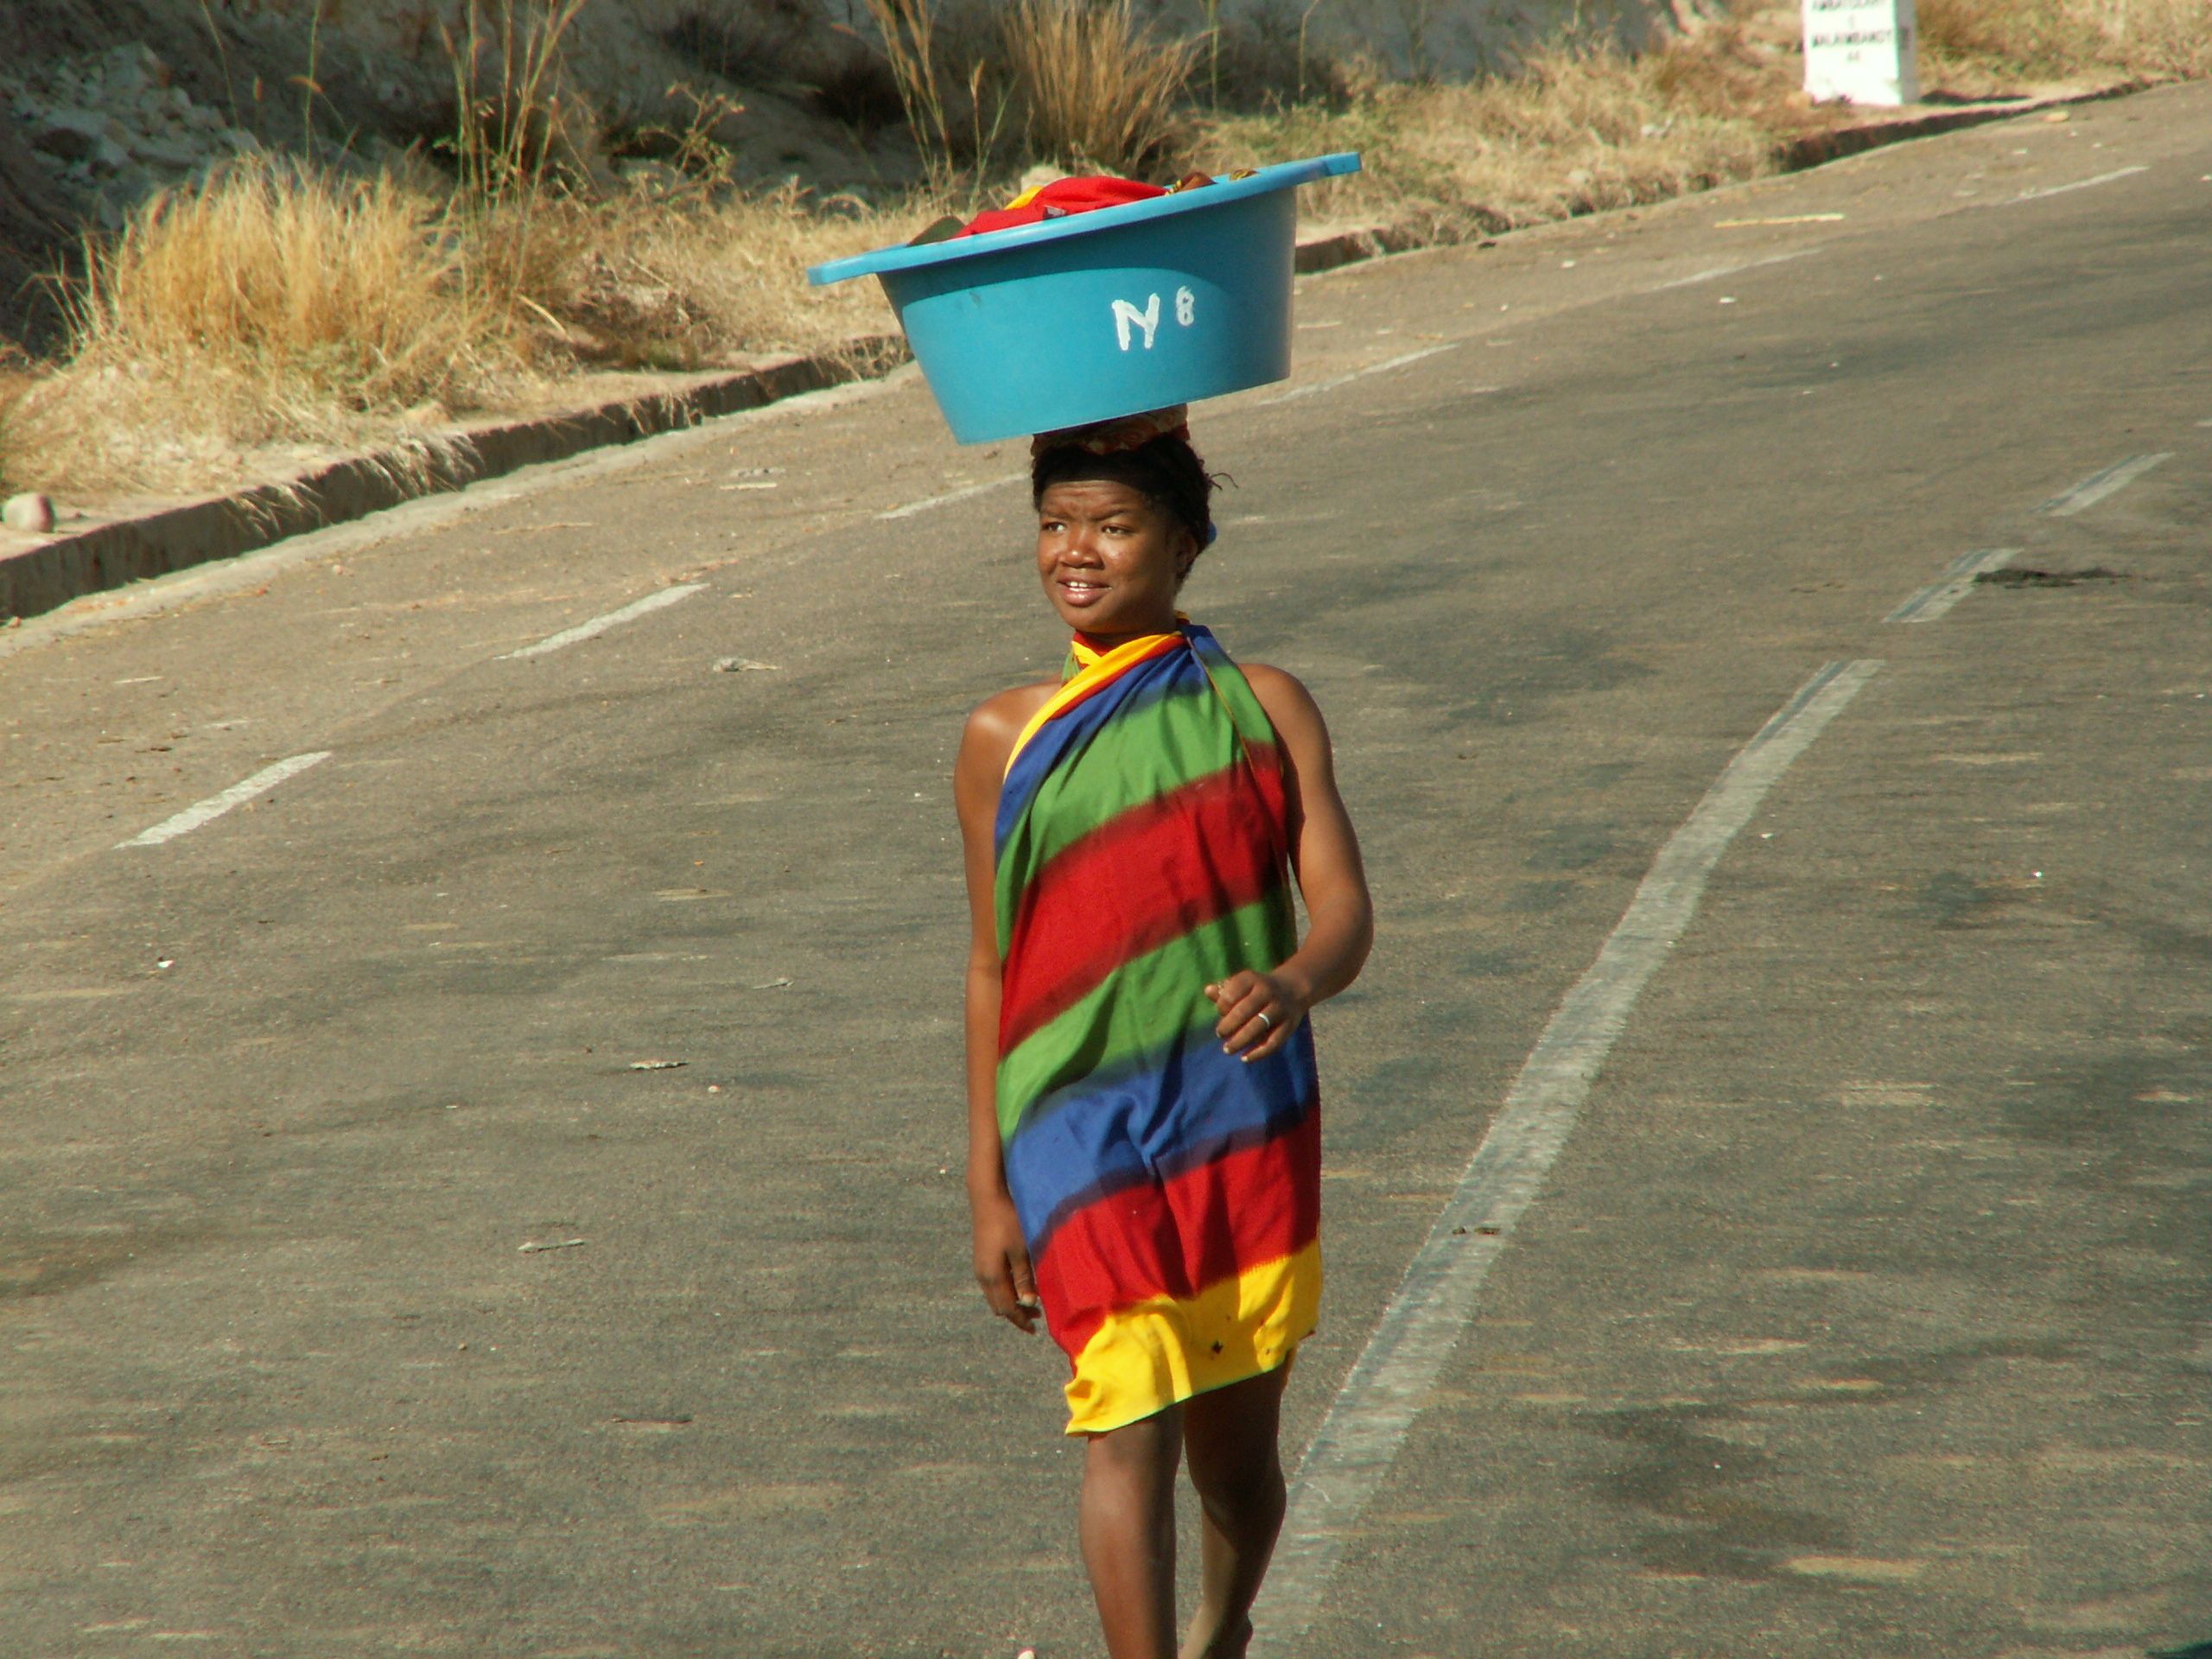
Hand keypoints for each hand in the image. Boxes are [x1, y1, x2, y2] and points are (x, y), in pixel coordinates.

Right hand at [970, 1188, 1041, 1333]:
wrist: (988, 1198)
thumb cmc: (1008, 1221)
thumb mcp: (1021, 1250)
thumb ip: (1024, 1278)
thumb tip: (1029, 1303)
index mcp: (992, 1276)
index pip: (1007, 1308)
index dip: (1021, 1320)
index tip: (1035, 1329)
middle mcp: (983, 1275)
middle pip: (999, 1305)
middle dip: (1016, 1313)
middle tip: (1037, 1316)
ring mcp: (980, 1267)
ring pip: (995, 1295)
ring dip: (1011, 1302)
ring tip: (1031, 1301)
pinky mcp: (982, 1259)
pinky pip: (993, 1284)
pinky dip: (1006, 1291)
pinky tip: (1020, 1284)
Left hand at [1204, 971, 1306, 1062]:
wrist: (1293, 989)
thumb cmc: (1257, 989)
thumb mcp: (1243, 984)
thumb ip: (1224, 990)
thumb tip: (1208, 991)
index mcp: (1252, 980)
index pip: (1231, 994)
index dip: (1222, 1006)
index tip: (1221, 1012)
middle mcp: (1267, 992)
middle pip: (1244, 1011)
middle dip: (1228, 1026)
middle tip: (1220, 1034)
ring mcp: (1280, 1009)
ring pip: (1258, 1026)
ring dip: (1240, 1041)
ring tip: (1227, 1049)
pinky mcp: (1289, 1025)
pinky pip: (1273, 1042)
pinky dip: (1258, 1053)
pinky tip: (1244, 1058)